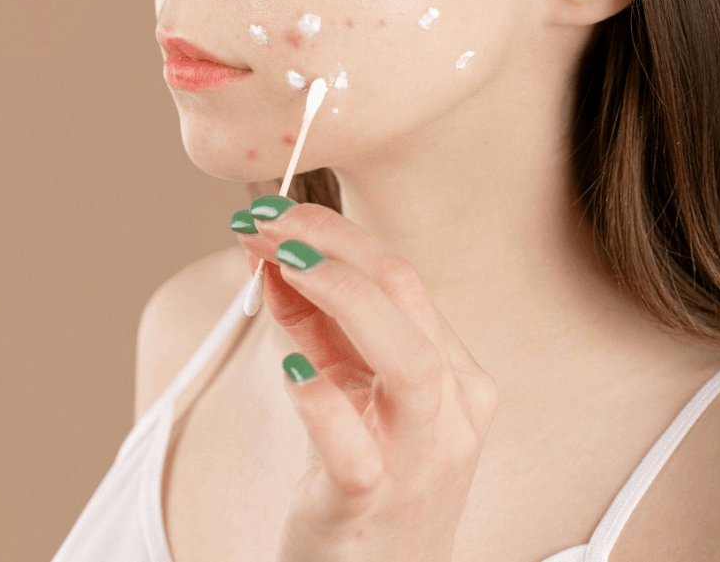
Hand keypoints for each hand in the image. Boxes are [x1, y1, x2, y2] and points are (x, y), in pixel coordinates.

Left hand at [232, 198, 497, 561]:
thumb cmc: (363, 489)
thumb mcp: (348, 394)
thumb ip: (315, 328)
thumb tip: (271, 258)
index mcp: (454, 375)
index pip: (401, 278)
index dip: (333, 235)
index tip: (273, 213)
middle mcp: (453, 411)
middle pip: (405, 295)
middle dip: (330, 242)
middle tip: (264, 220)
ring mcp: (421, 461)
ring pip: (408, 360)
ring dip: (338, 294)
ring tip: (280, 262)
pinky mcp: (374, 506)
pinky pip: (356, 448)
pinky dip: (321, 400)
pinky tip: (288, 368)